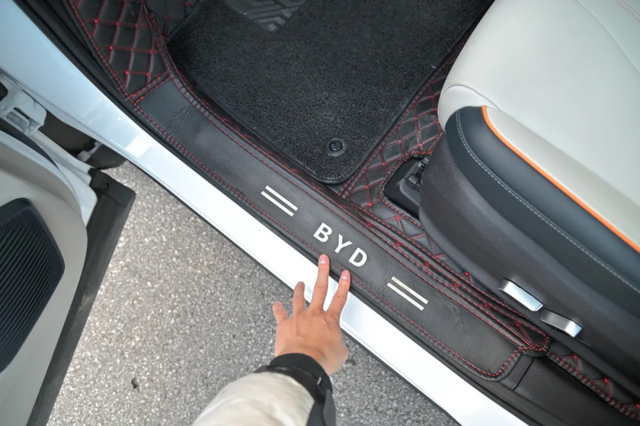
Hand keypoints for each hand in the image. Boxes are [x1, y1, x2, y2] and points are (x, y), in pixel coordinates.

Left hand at [272, 254, 350, 374]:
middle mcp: (314, 315)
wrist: (303, 363)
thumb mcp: (340, 354)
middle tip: (322, 261)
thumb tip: (340, 350)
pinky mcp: (285, 325)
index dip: (343, 285)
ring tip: (299, 283)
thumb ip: (340, 347)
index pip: (339, 298)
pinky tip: (276, 304)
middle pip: (320, 289)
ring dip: (299, 289)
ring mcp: (299, 318)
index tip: (344, 275)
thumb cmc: (321, 359)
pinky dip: (278, 308)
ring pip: (299, 298)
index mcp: (330, 320)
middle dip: (322, 273)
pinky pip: (280, 314)